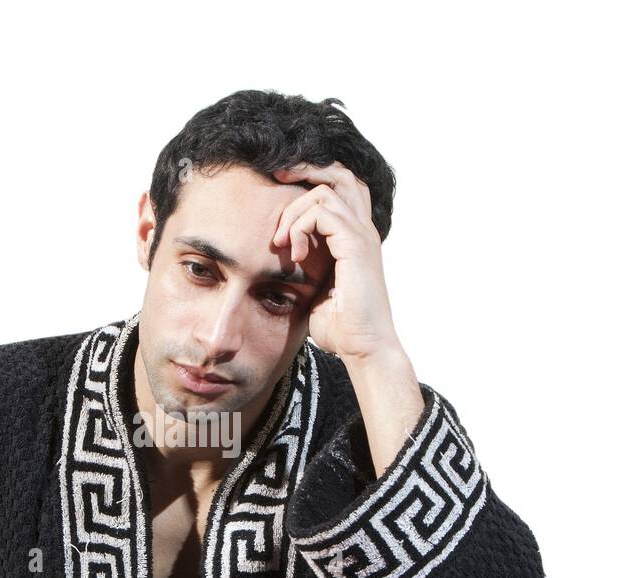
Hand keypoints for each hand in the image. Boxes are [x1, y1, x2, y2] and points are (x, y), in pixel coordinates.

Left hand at [271, 161, 402, 362]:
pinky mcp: (355, 245)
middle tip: (277, 176)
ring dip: (294, 211)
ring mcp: (361, 235)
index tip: (280, 186)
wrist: (363, 347)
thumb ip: (305, 266)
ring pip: (325, 190)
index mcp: (355, 237)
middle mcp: (362, 230)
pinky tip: (293, 254)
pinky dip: (300, 227)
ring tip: (281, 243)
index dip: (312, 178)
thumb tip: (282, 261)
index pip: (340, 187)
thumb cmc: (341, 327)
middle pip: (341, 173)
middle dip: (306, 167)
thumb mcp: (315, 289)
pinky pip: (322, 212)